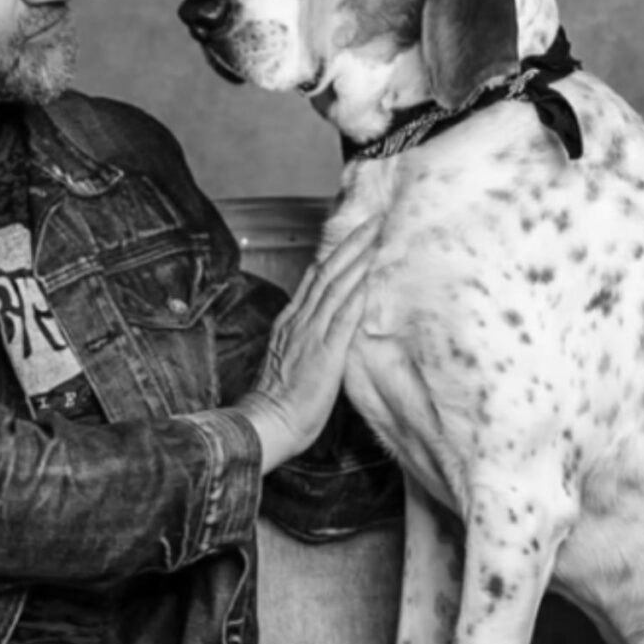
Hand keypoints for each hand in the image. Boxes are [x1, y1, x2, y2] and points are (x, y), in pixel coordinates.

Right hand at [233, 217, 379, 472]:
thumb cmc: (279, 400)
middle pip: (326, 272)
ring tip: (375, 237)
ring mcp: (312, 334)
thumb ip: (303, 338)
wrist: (268, 421)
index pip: (315, 278)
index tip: (352, 235)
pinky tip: (369, 279)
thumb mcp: (288, 358)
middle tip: (371, 222)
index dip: (334, 254)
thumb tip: (322, 327)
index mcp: (292, 321)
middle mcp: (301, 320)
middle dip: (350, 245)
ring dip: (356, 260)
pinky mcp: (325, 352)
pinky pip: (342, 319)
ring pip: (335, 287)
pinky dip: (355, 296)